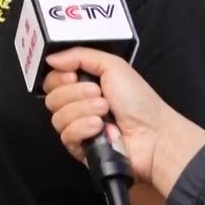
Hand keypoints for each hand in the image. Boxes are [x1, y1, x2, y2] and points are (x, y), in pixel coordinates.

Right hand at [43, 47, 199, 188]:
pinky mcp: (78, 148)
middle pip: (51, 98)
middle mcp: (76, 106)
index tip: (73, 75)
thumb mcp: (113, 66)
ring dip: (82, 110)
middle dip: (75, 93)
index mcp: (82, 85)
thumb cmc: (137, 99)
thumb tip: (50, 58)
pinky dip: (83, 128)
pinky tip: (99, 127)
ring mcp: (77, 128)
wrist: (153, 134)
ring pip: (57, 117)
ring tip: (104, 111)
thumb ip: (80, 56)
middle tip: (98, 93)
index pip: (51, 80)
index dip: (58, 77)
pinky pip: (66, 135)